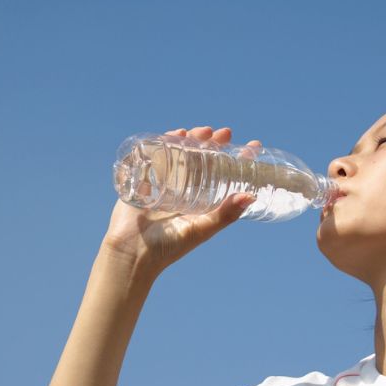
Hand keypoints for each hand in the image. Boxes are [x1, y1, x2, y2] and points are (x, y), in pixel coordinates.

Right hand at [101, 125, 261, 277]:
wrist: (132, 253)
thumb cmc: (168, 247)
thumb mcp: (201, 230)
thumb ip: (225, 215)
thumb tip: (251, 196)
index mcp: (201, 202)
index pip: (224, 175)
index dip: (237, 159)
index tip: (253, 146)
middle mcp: (185, 190)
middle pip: (203, 159)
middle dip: (215, 143)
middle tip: (226, 133)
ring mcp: (165, 182)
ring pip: (182, 153)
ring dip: (194, 138)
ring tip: (204, 131)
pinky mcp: (145, 178)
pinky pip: (157, 154)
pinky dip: (166, 141)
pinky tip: (177, 134)